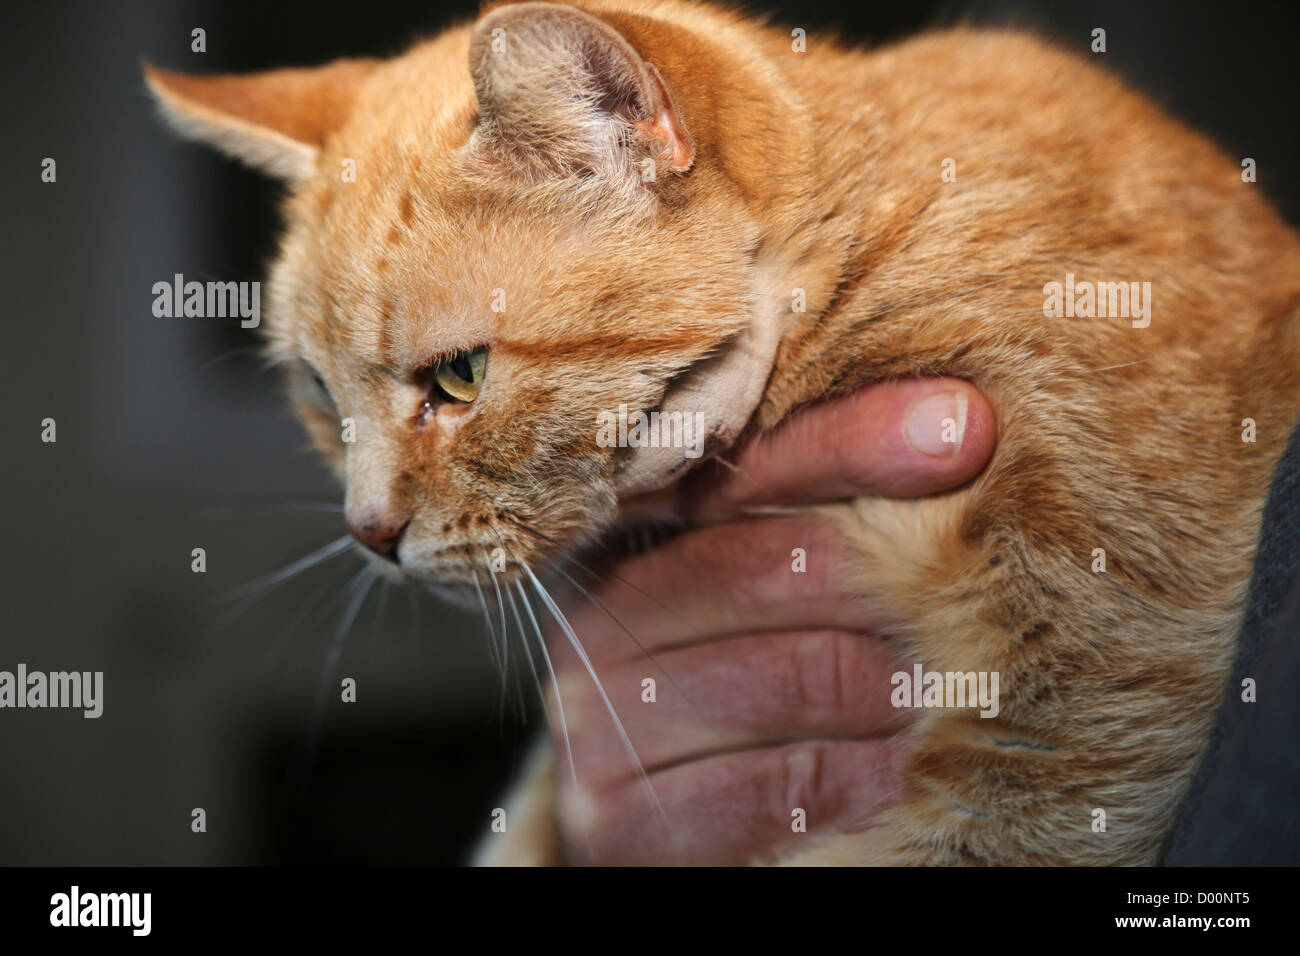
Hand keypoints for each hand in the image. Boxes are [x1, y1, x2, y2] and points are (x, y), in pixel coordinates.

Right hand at [542, 378, 996, 863]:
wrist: (629, 825)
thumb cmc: (719, 682)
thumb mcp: (751, 582)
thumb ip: (823, 492)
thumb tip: (958, 422)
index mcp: (620, 540)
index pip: (749, 468)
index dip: (857, 444)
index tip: (962, 431)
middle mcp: (597, 620)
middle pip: (791, 564)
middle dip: (902, 588)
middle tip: (976, 613)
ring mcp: (597, 721)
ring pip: (808, 672)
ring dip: (905, 687)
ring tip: (947, 691)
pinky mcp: (624, 820)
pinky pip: (793, 781)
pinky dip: (874, 773)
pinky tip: (906, 766)